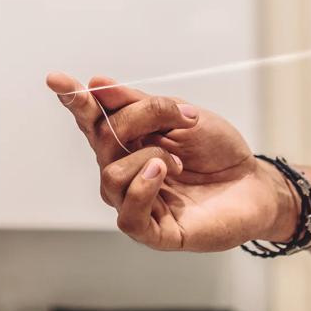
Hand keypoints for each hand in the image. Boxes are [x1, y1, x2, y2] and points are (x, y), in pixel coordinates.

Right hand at [46, 73, 298, 251]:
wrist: (254, 182)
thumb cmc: (218, 150)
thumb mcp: (184, 116)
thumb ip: (142, 104)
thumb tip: (99, 84)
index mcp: (129, 139)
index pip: (92, 119)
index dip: (74, 100)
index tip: (56, 79)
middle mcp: (125, 170)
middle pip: (103, 139)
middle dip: (136, 118)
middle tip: (173, 112)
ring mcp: (136, 200)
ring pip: (111, 175)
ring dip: (146, 158)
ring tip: (176, 159)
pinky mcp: (153, 231)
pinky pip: (128, 214)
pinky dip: (141, 190)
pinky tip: (160, 173)